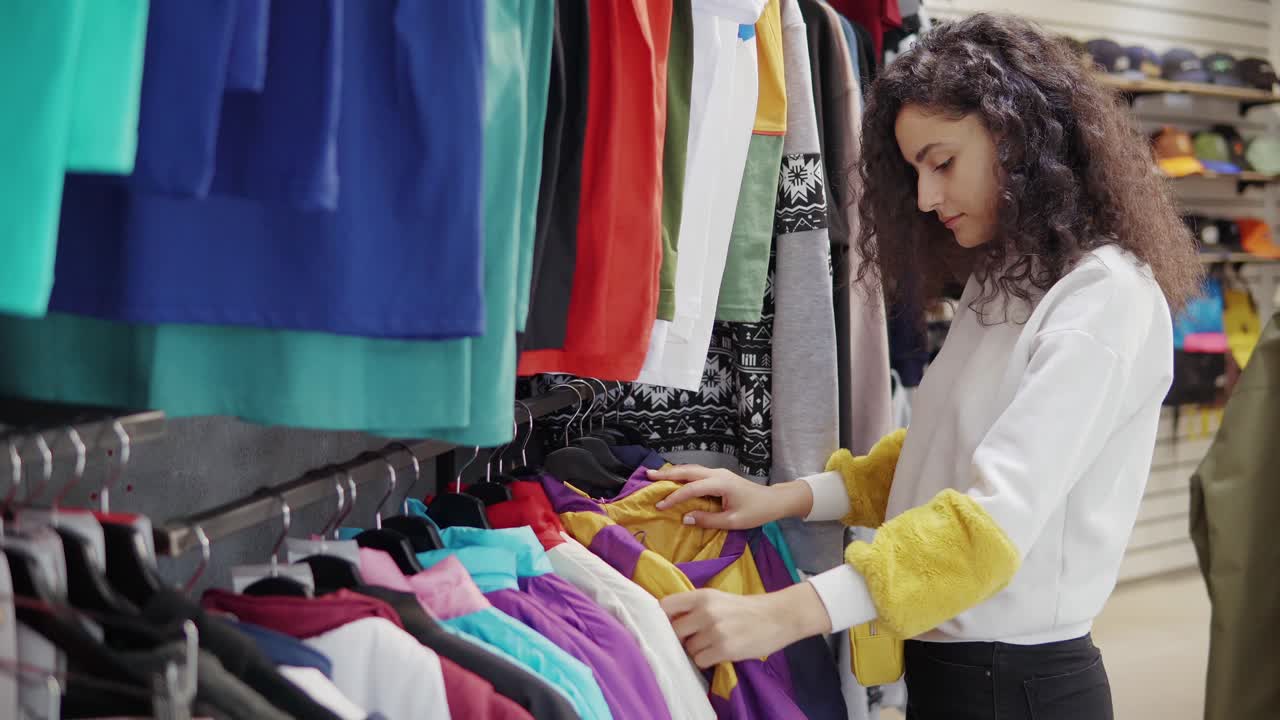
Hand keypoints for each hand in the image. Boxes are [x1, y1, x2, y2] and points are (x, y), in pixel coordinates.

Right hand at [648, 465, 813, 528]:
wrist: (773, 500)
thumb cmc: (756, 512)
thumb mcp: (733, 521)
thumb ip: (708, 520)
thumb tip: (685, 518)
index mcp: (720, 484)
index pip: (691, 489)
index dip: (674, 497)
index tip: (659, 506)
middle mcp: (717, 474)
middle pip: (687, 471)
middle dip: (667, 474)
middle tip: (647, 475)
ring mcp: (718, 473)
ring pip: (691, 469)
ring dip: (673, 472)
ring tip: (655, 475)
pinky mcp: (719, 476)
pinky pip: (696, 473)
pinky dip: (683, 474)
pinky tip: (674, 478)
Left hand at [661, 584, 832, 667]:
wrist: (777, 616)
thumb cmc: (745, 608)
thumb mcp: (717, 598)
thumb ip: (694, 606)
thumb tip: (668, 621)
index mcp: (702, 596)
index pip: (666, 606)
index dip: (663, 618)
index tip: (667, 625)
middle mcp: (705, 612)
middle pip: (674, 631)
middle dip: (680, 638)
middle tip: (693, 639)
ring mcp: (714, 631)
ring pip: (688, 648)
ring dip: (696, 650)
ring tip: (711, 645)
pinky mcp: (724, 649)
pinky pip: (700, 661)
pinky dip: (706, 660)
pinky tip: (718, 654)